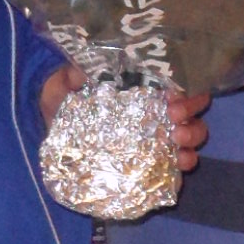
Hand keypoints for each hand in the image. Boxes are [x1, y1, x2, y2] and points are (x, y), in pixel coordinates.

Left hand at [39, 71, 210, 173]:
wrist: (52, 120)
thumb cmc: (66, 95)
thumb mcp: (69, 80)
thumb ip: (78, 74)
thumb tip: (86, 73)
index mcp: (145, 88)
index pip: (180, 86)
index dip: (185, 92)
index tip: (172, 98)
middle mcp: (156, 112)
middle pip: (192, 114)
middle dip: (191, 117)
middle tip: (175, 120)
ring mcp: (155, 139)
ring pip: (191, 138)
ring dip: (191, 141)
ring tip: (178, 144)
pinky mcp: (148, 164)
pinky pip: (173, 168)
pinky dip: (181, 169)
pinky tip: (179, 169)